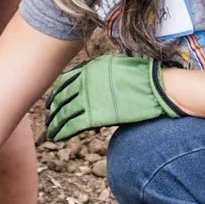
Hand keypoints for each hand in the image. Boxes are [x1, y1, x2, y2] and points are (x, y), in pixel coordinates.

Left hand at [44, 55, 179, 141]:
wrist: (156, 87)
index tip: (52, 102)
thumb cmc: (143, 76)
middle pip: (61, 97)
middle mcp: (86, 81)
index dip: (56, 93)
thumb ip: (101, 73)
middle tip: (48, 119)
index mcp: (91, 68)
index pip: (65, 81)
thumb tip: (93, 80)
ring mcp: (89, 98)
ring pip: (64, 113)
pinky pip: (72, 125)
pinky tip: (58, 137)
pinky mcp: (95, 115)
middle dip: (53, 110)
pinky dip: (62, 132)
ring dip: (55, 124)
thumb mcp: (117, 66)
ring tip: (50, 132)